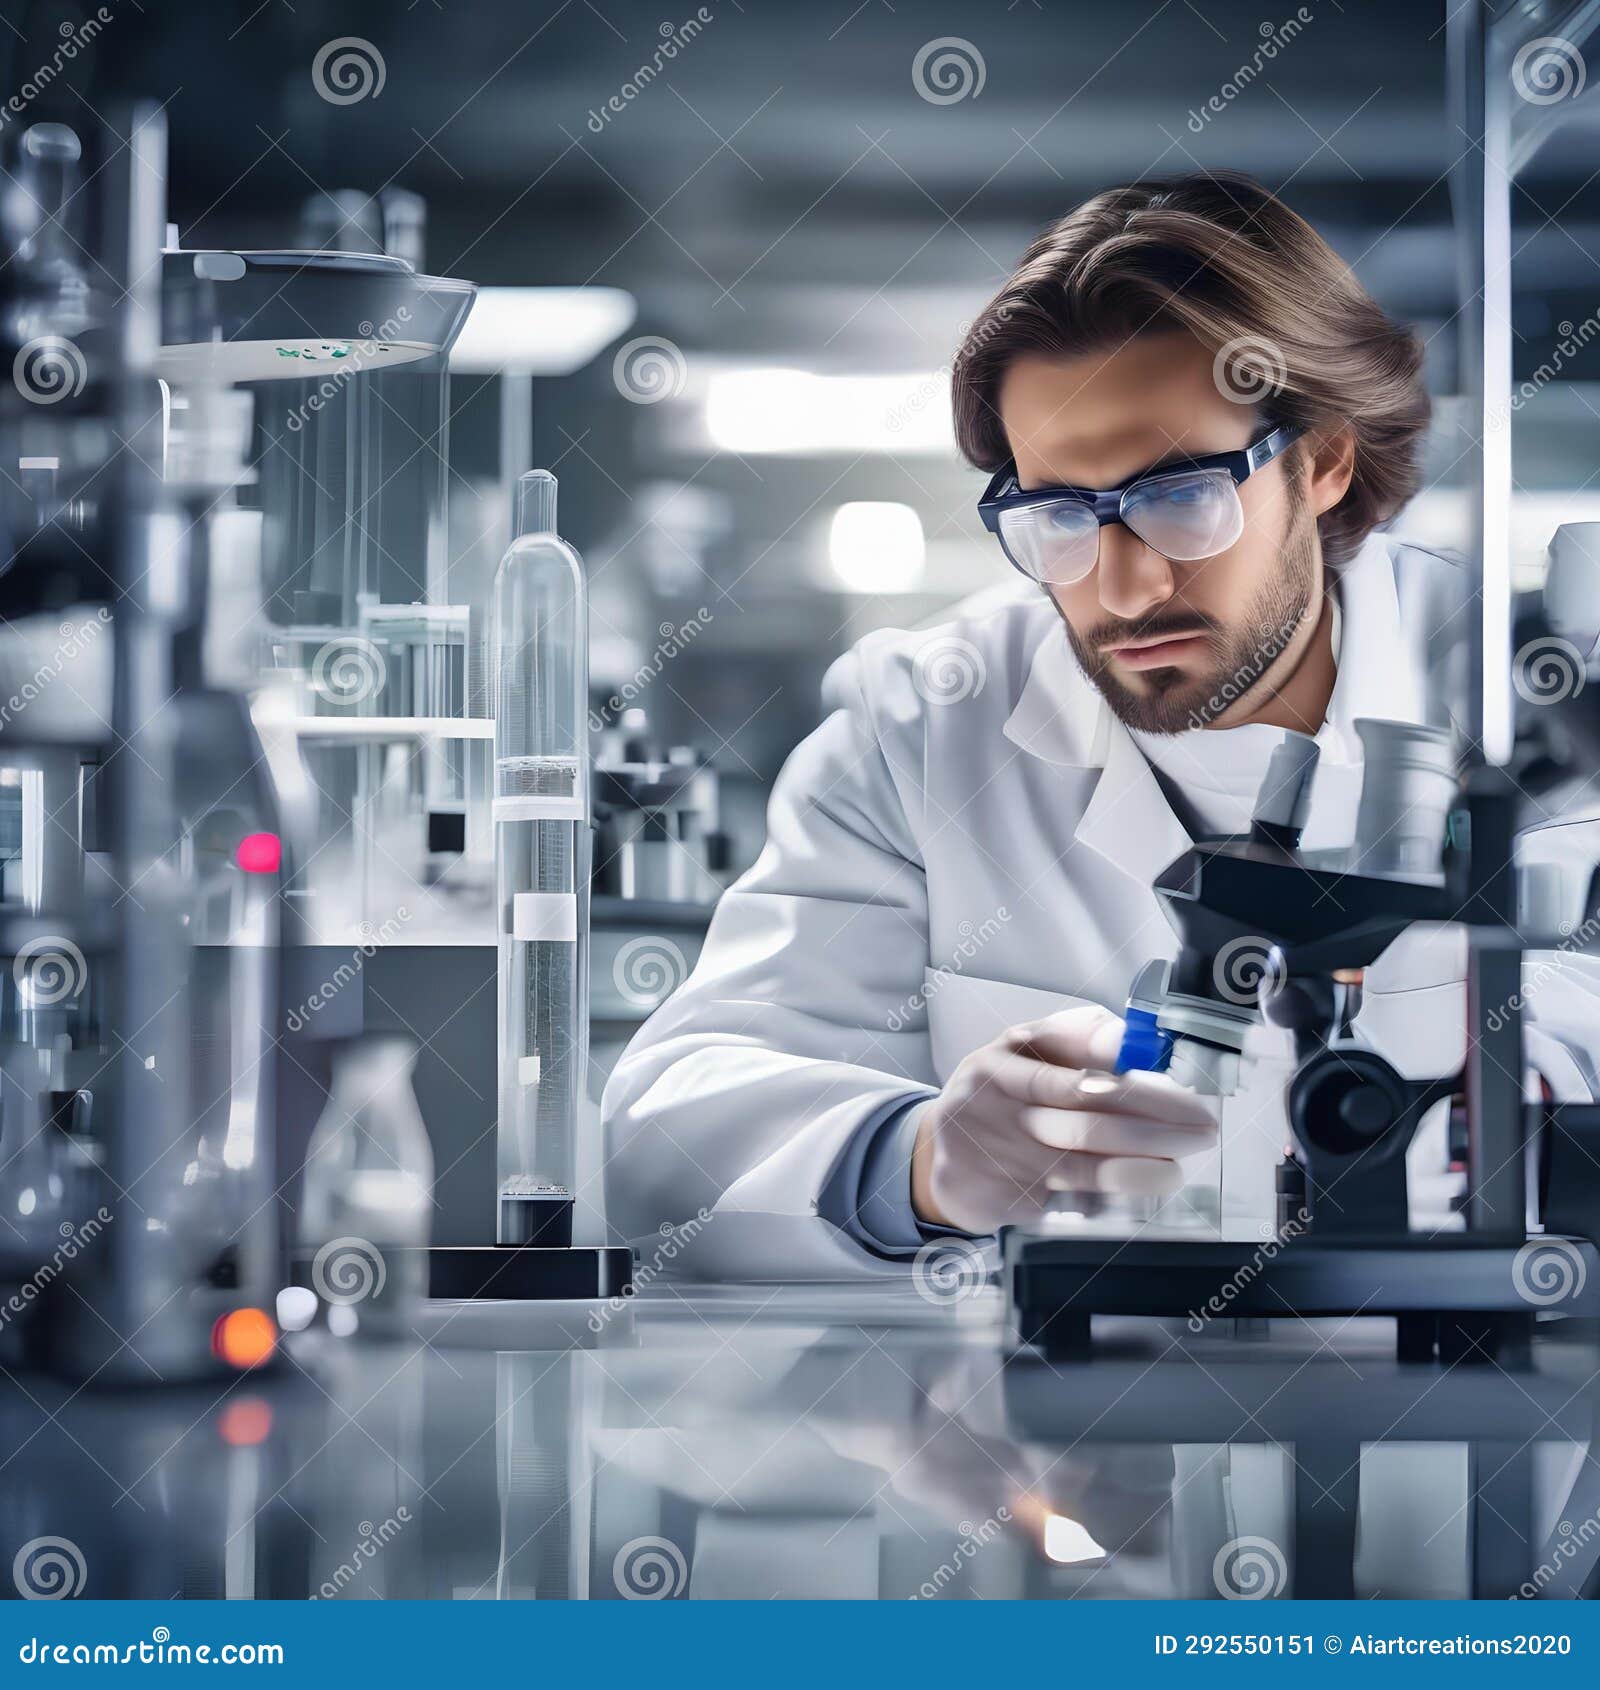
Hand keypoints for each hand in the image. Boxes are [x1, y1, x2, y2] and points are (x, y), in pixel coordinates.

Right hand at [909, 1002, 1216, 1233]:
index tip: (1170, 1066)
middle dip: (1155, 1118)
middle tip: (1201, 1127)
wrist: (940, 1154)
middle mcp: (999, 1095)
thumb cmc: (1004, 1095)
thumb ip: (1080, 1039)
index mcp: (1008, 1052)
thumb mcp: (1024, 1054)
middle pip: (1086, 1106)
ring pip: (1082, 1161)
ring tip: (1177, 1167)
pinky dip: (1110, 1199)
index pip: (1071, 1045)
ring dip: (1140, 1166)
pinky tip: (1140, 1190)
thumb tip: (1145, 1042)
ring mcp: (999, 1149)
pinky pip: (1069, 1201)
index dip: (1123, 1055)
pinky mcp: (1002, 1196)